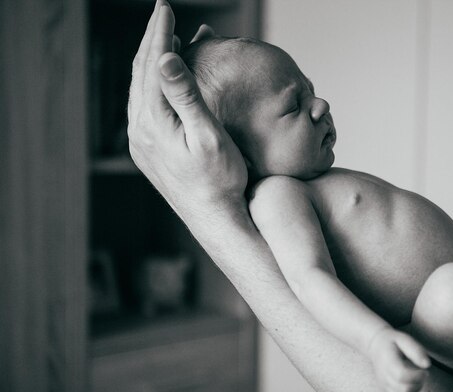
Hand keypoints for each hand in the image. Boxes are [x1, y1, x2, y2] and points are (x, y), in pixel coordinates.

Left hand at [127, 1, 247, 220]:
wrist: (216, 219)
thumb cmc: (220, 180)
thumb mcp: (208, 136)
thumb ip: (185, 96)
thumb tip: (166, 58)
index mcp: (153, 123)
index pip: (153, 66)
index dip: (160, 35)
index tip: (166, 8)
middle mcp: (140, 130)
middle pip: (141, 74)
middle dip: (152, 42)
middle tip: (161, 15)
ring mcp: (141, 142)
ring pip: (140, 90)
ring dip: (150, 62)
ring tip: (162, 40)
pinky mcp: (148, 151)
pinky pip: (143, 106)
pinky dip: (152, 85)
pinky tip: (161, 80)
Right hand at [367, 327, 430, 391]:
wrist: (375, 346)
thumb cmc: (391, 342)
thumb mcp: (404, 338)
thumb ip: (416, 350)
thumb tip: (427, 365)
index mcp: (388, 361)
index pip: (402, 376)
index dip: (417, 376)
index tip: (424, 371)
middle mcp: (384, 376)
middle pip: (403, 390)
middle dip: (418, 385)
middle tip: (421, 374)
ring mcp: (384, 385)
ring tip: (416, 380)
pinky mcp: (385, 391)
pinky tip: (411, 387)